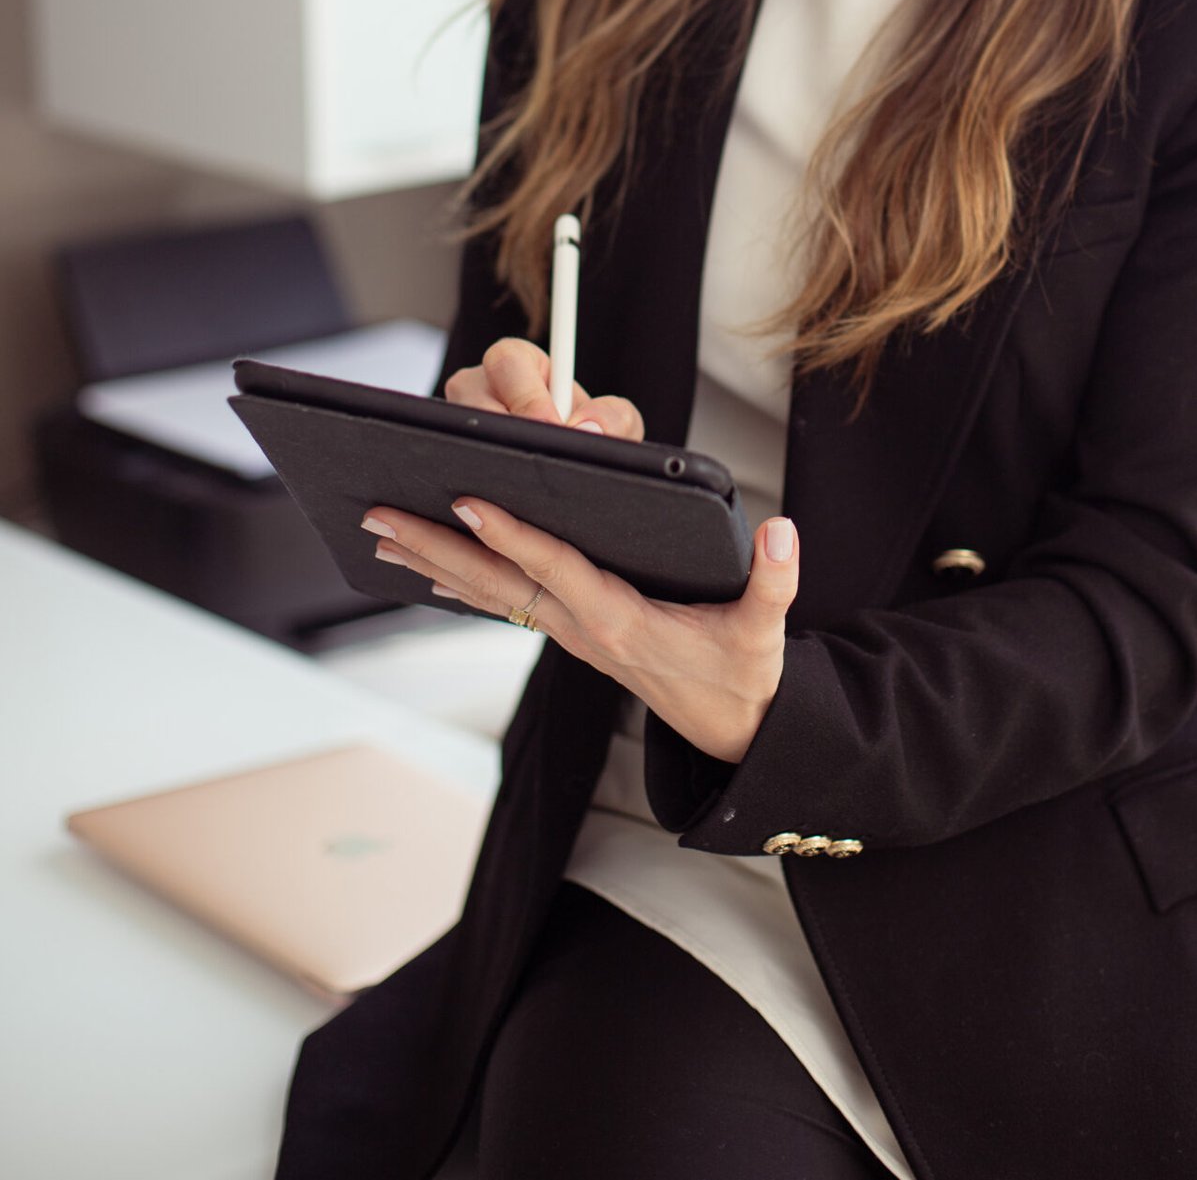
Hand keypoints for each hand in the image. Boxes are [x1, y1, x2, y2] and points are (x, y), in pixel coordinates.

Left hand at [361, 339, 798, 763]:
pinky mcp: (571, 632)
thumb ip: (775, 583)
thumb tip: (784, 533)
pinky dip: (462, 582)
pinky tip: (428, 567)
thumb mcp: (765, 632)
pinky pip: (505, 602)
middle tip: (378, 514)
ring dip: (433, 562)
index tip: (467, 501)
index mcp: (621, 620)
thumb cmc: (744, 674)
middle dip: (436, 546)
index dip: (512, 534)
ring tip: (381, 533)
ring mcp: (570, 632)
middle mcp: (582, 627)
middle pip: (496, 581)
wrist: (733, 729)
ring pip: (489, 592)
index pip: (555, 569)